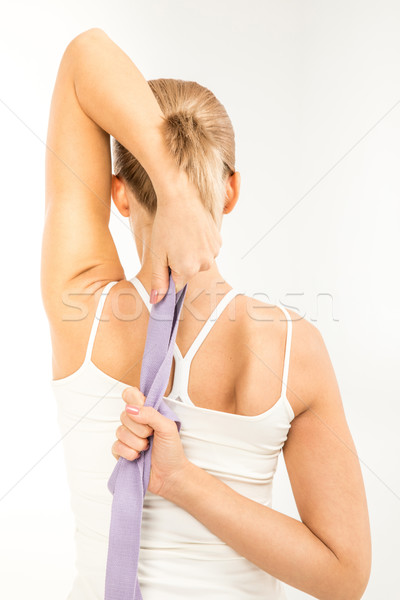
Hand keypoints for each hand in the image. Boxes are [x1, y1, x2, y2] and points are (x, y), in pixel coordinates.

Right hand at [112, 386, 190, 496]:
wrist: (170, 476)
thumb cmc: (172, 451)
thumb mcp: (168, 428)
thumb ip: (151, 414)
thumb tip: (132, 409)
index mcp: (147, 412)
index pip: (131, 395)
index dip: (132, 399)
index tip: (141, 407)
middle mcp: (135, 422)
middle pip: (124, 415)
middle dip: (140, 428)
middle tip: (151, 435)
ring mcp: (127, 437)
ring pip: (120, 432)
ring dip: (136, 442)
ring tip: (146, 448)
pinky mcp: (121, 452)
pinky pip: (116, 447)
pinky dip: (128, 453)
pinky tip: (137, 456)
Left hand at [150, 170, 221, 301]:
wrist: (181, 198)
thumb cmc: (165, 224)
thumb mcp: (157, 254)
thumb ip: (158, 280)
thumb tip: (156, 301)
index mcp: (188, 269)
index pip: (177, 285)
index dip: (169, 275)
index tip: (165, 262)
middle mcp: (204, 263)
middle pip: (189, 273)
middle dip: (180, 264)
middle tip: (171, 245)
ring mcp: (214, 252)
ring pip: (199, 261)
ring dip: (191, 254)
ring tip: (182, 236)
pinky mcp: (218, 242)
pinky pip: (207, 251)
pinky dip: (200, 245)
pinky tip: (192, 232)